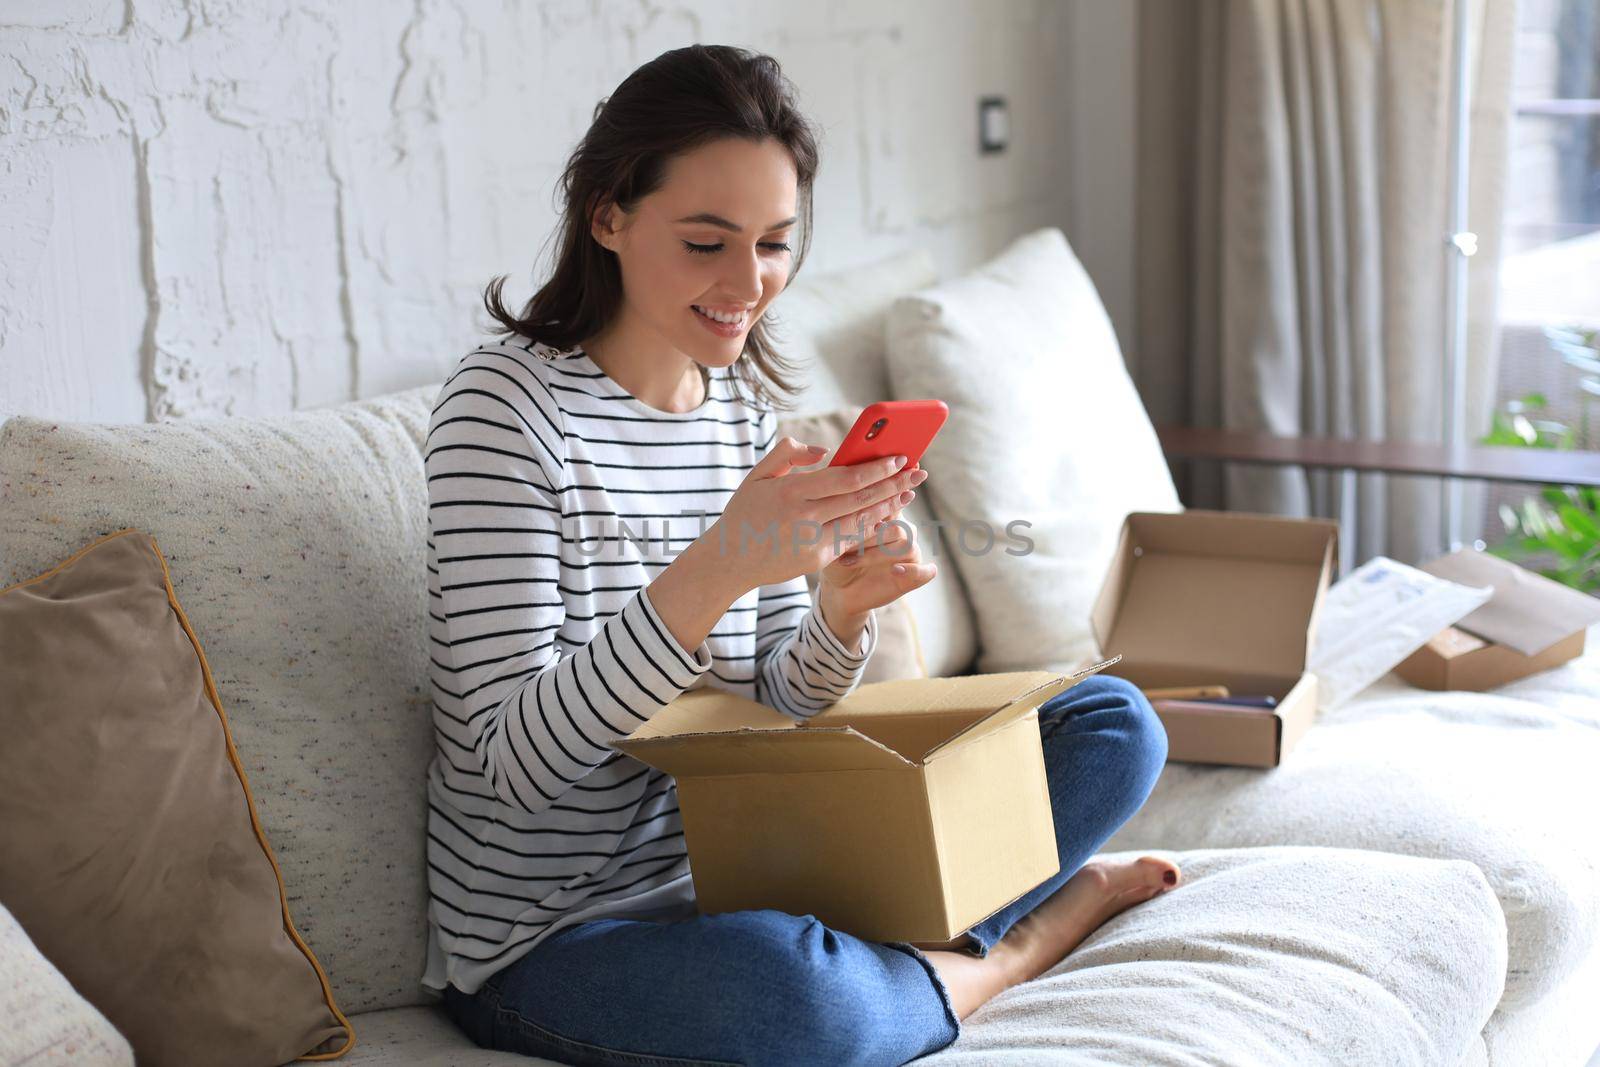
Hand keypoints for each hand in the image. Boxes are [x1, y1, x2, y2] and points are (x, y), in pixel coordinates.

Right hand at [699, 438, 928, 596]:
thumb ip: (788, 454)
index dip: (876, 468)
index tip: (898, 457)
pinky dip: (873, 524)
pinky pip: (852, 538)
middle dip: (893, 483)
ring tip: (910, 491)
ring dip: (890, 505)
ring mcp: (813, 541)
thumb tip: (823, 450)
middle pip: (861, 498)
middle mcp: (806, 517)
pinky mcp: (818, 560)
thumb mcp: (758, 475)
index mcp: (792, 492)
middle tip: (918, 472)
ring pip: (861, 520)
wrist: (730, 561)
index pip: (845, 478)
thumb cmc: (745, 512)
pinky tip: (888, 513)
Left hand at [816, 495, 938, 620]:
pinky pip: (925, 572)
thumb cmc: (834, 558)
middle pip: (897, 524)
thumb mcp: (832, 539)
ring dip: (877, 554)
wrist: (839, 590)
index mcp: (886, 514)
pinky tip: (895, 570)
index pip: (890, 500)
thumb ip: (841, 521)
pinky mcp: (914, 576)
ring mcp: (910, 553)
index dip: (880, 503)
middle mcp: (903, 530)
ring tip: (850, 561)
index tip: (857, 512)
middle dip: (868, 534)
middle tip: (843, 543)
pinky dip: (913, 571)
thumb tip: (836, 504)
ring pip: (906, 545)